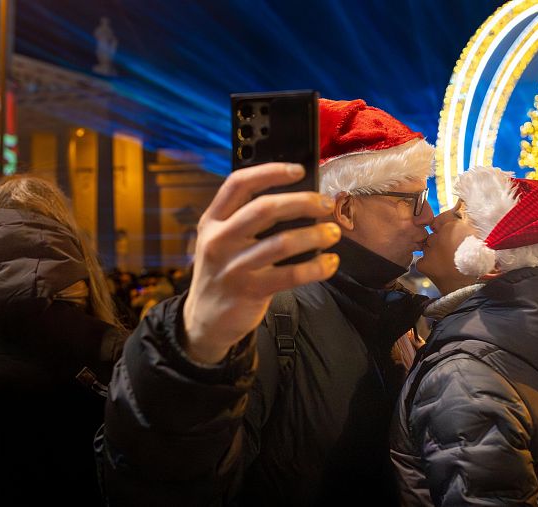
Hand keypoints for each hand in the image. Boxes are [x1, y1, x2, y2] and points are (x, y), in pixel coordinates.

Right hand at [183, 163, 340, 362]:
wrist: (205, 320)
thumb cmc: (224, 273)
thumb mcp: (223, 241)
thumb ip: (247, 222)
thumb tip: (299, 202)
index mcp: (213, 220)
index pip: (238, 184)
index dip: (270, 172)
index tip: (298, 170)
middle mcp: (219, 239)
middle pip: (265, 208)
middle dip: (302, 202)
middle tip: (326, 205)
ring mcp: (233, 266)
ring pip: (282, 242)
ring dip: (315, 235)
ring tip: (333, 233)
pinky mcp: (249, 290)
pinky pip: (291, 274)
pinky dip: (316, 267)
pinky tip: (330, 263)